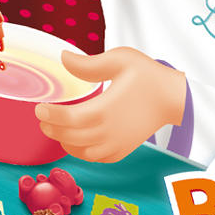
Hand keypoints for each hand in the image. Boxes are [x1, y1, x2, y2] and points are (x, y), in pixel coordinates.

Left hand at [50, 47, 188, 163]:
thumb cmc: (148, 76)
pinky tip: (76, 141)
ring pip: (80, 151)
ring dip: (64, 141)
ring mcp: (115, 143)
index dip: (50, 115)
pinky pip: (95, 158)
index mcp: (105, 109)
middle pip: (69, 137)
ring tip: (56, 128)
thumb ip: (89, 63)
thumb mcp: (120, 60)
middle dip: (51, 128)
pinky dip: (81, 152)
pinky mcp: (122, 149)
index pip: (68, 119)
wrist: (175, 98)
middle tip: (43, 117)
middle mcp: (108, 131)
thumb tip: (63, 57)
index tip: (39, 107)